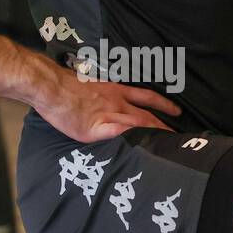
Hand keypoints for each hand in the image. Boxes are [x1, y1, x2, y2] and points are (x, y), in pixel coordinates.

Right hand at [34, 65, 181, 142]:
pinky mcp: (96, 129)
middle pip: (147, 116)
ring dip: (154, 136)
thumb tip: (112, 101)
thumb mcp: (94, 84)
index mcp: (116, 91)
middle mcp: (117, 103)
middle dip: (165, 127)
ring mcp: (108, 116)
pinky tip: (144, 148)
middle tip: (180, 138)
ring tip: (168, 148)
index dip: (164, 104)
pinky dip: (133, 140)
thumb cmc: (67, 85)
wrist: (52, 88)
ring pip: (138, 126)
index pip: (147, 97)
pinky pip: (119, 134)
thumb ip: (106, 93)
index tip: (178, 112)